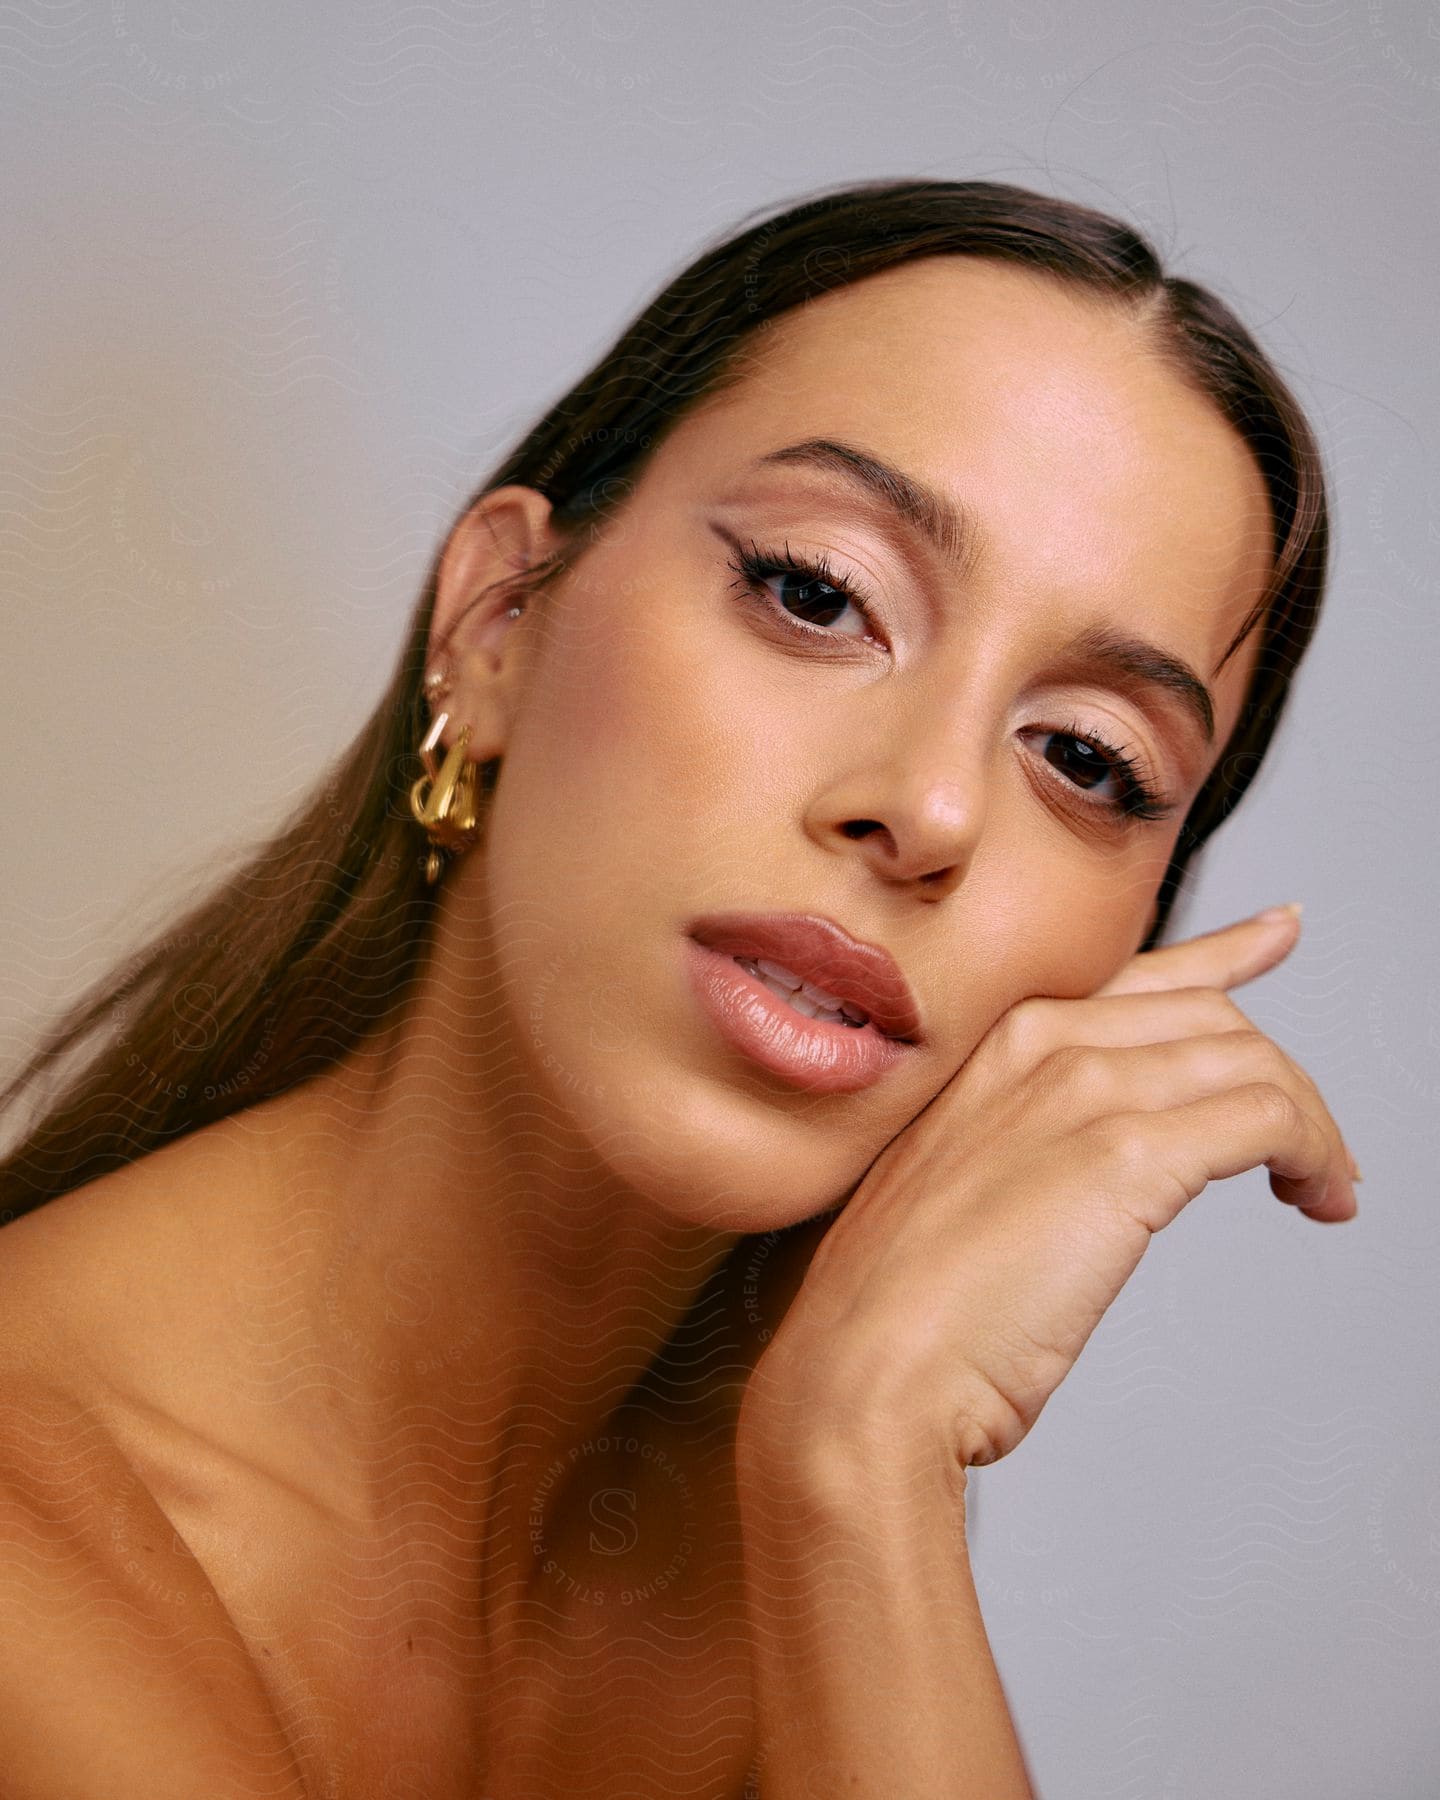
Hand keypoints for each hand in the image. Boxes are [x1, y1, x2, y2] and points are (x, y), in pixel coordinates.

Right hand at [739, 905, 1359, 1474]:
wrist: (863, 1368)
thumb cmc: (901, 1306)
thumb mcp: (959, 1187)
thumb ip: (1028, 1143)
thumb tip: (1104, 1164)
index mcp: (995, 1043)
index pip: (1139, 973)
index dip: (1223, 958)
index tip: (1273, 938)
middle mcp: (1040, 1043)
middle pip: (1212, 1016)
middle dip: (1279, 1077)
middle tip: (1307, 1150)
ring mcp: (1080, 1090)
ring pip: (1252, 1062)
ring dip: (1310, 1126)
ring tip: (1322, 1188)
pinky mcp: (1126, 1156)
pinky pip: (1268, 1118)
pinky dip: (1315, 1152)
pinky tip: (1318, 1196)